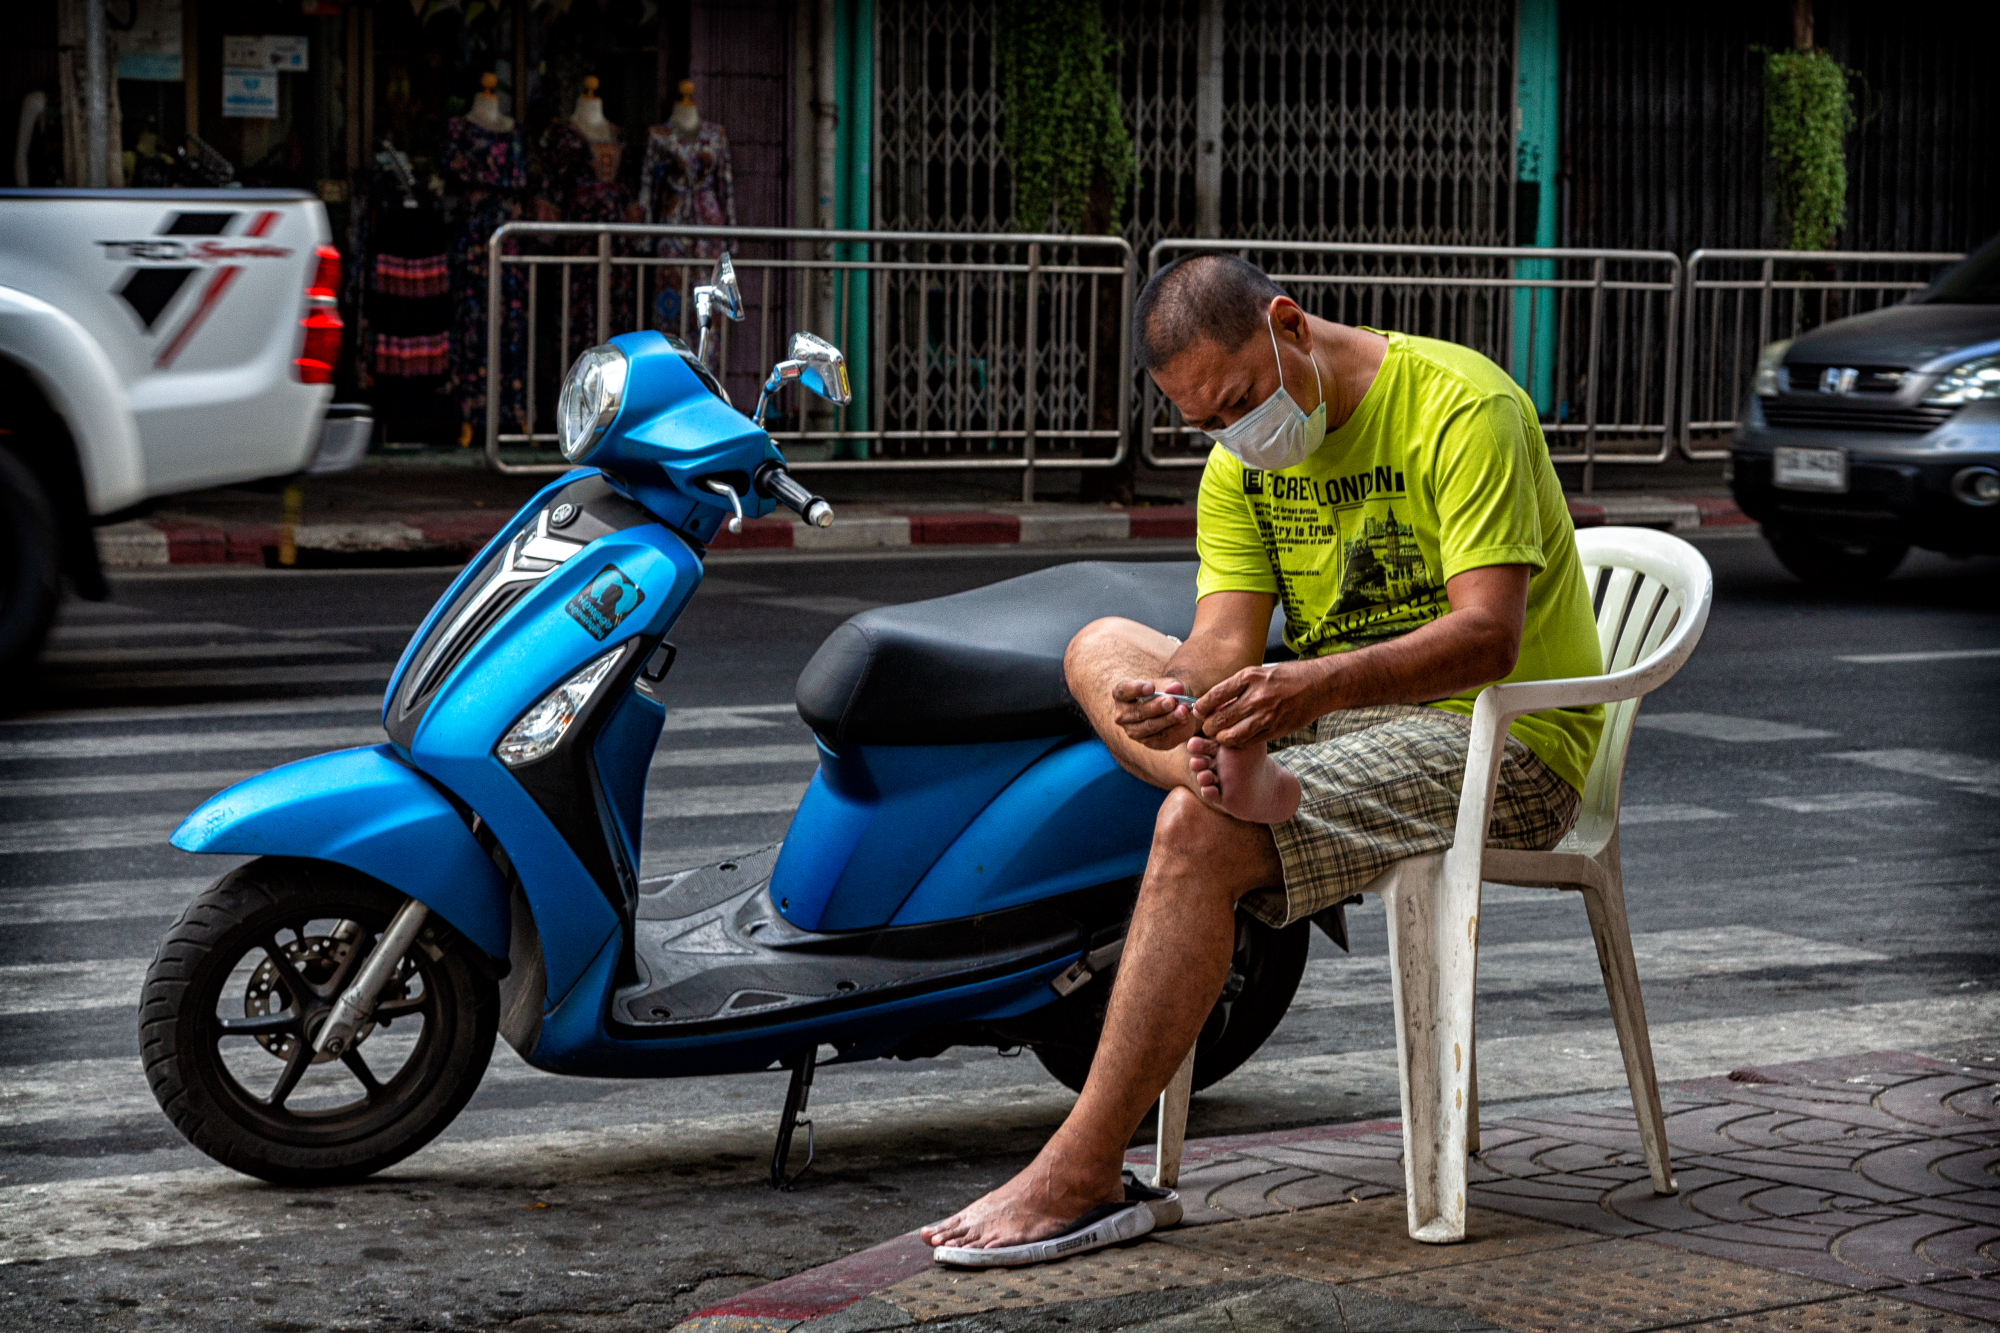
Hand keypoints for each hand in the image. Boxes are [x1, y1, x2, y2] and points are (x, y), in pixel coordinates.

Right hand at [1111, 677, 1200, 750]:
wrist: (1171, 711)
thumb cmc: (1164, 692)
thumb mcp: (1170, 684)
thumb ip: (1172, 686)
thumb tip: (1176, 688)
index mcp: (1122, 695)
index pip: (1123, 691)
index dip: (1136, 689)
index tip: (1151, 687)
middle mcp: (1123, 715)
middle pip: (1138, 711)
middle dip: (1156, 707)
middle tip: (1171, 701)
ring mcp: (1133, 731)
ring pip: (1150, 726)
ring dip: (1168, 719)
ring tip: (1183, 711)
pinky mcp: (1148, 742)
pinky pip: (1160, 737)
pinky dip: (1174, 729)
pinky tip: (1185, 721)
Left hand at [1196, 661, 1324, 746]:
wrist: (1319, 685)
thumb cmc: (1287, 678)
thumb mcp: (1259, 673)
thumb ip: (1237, 688)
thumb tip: (1214, 703)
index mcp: (1249, 678)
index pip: (1214, 696)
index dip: (1201, 707)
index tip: (1197, 711)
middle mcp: (1256, 697)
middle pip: (1219, 719)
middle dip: (1208, 727)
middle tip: (1207, 728)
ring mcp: (1266, 715)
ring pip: (1231, 736)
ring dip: (1221, 738)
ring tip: (1220, 735)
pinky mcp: (1275, 730)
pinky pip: (1248, 742)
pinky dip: (1238, 743)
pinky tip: (1237, 738)